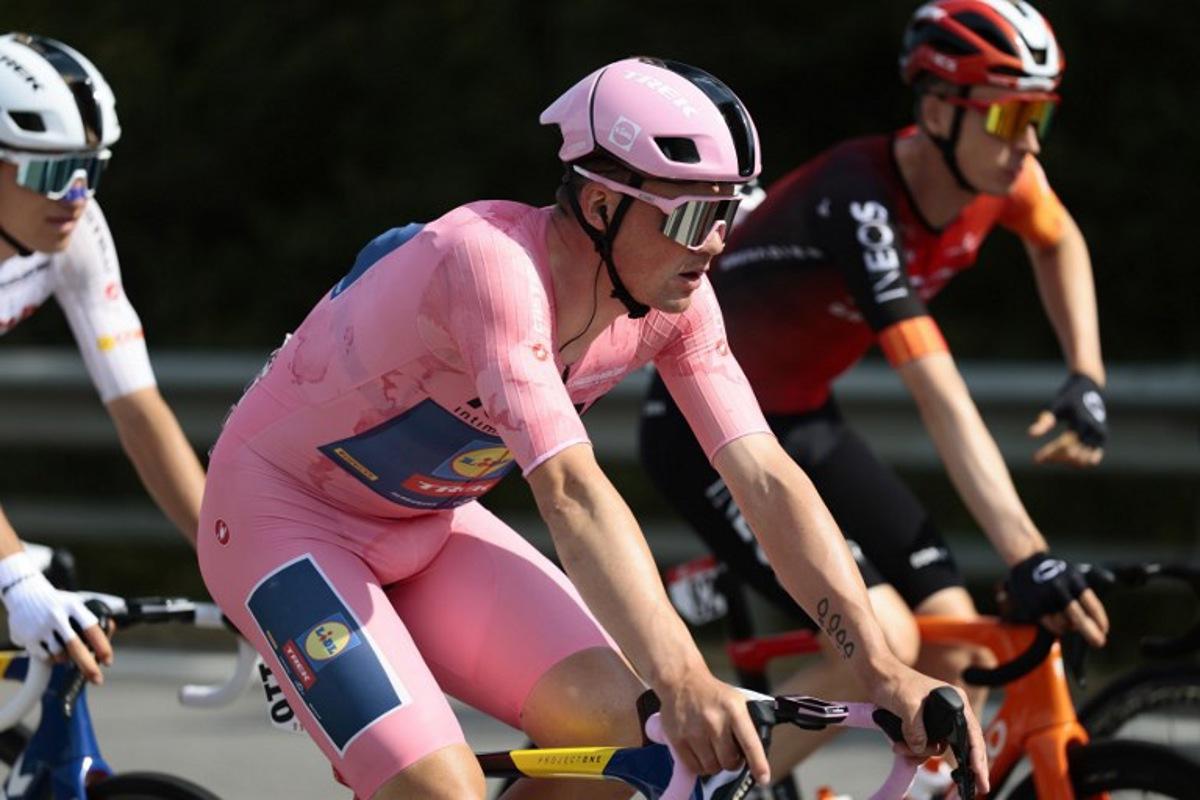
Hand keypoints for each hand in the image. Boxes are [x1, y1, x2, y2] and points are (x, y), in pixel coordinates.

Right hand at [0, 554, 111, 683]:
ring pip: (60, 654)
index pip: (91, 628)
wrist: (25, 593)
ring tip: (66, 651)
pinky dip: (51, 657)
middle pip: (75, 646)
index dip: (101, 646)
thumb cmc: (59, 603)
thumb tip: (111, 628)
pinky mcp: (28, 637)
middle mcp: (57, 616)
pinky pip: (45, 656)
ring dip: (66, 659)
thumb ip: (92, 617)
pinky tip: (50, 647)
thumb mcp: (76, 603)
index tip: (108, 661)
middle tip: (97, 679)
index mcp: (73, 606)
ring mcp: (41, 626)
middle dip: (88, 666)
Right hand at [655, 667, 770, 785]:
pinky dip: (700, 765)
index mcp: (734, 710)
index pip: (750, 743)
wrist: (682, 681)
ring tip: (713, 749)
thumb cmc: (713, 694)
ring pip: (712, 767)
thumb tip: (758, 751)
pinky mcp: (678, 739)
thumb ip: (747, 724)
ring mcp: (694, 731)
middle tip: (729, 752)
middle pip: (729, 762)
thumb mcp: (737, 701)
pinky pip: (694, 767)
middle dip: (732, 761)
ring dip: (715, 763)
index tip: (763, 777)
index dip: (758, 764)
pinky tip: (701, 751)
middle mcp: (714, 721)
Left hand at [871, 664, 989, 795]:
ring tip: (900, 748)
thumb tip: (920, 749)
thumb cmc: (894, 681)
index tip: (980, 776)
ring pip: (935, 748)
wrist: (876, 675)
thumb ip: (915, 728)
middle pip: (958, 745)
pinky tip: (899, 747)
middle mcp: (950, 712)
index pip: (972, 734)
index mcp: (955, 701)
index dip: (978, 757)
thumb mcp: (907, 704)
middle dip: (954, 762)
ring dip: (918, 753)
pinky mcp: (922, 726)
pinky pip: (923, 746)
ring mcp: (936, 720)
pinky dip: (912, 751)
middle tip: (970, 787)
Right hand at [1003, 552, 1108, 646]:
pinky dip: (1058, 627)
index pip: (1091, 605)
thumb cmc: (1055, 570)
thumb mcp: (1075, 572)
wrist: (1025, 561)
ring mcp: (1045, 599)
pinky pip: (1051, 626)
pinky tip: (1059, 621)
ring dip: (1071, 627)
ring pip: (1064, 624)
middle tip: (1099, 643)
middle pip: (1079, 618)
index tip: (1105, 631)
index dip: (1100, 620)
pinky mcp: (1034, 607)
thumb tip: (1107, 589)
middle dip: (1091, 633)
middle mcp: (1059, 589)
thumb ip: (1092, 582)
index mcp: (1073, 580)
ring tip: (1071, 622)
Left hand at [1029, 373, 1106, 467]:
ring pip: (1083, 460)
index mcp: (1082, 422)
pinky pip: (1092, 459)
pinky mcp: (1102, 440)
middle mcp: (1095, 431)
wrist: (1089, 387)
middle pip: (1073, 455)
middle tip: (1040, 458)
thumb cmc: (1068, 397)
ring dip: (1066, 461)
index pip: (1065, 445)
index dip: (1049, 453)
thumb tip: (1031, 435)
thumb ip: (1044, 421)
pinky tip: (1063, 457)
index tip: (1036, 459)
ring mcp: (1101, 436)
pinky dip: (1078, 461)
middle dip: (1055, 457)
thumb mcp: (1054, 407)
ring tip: (1050, 457)